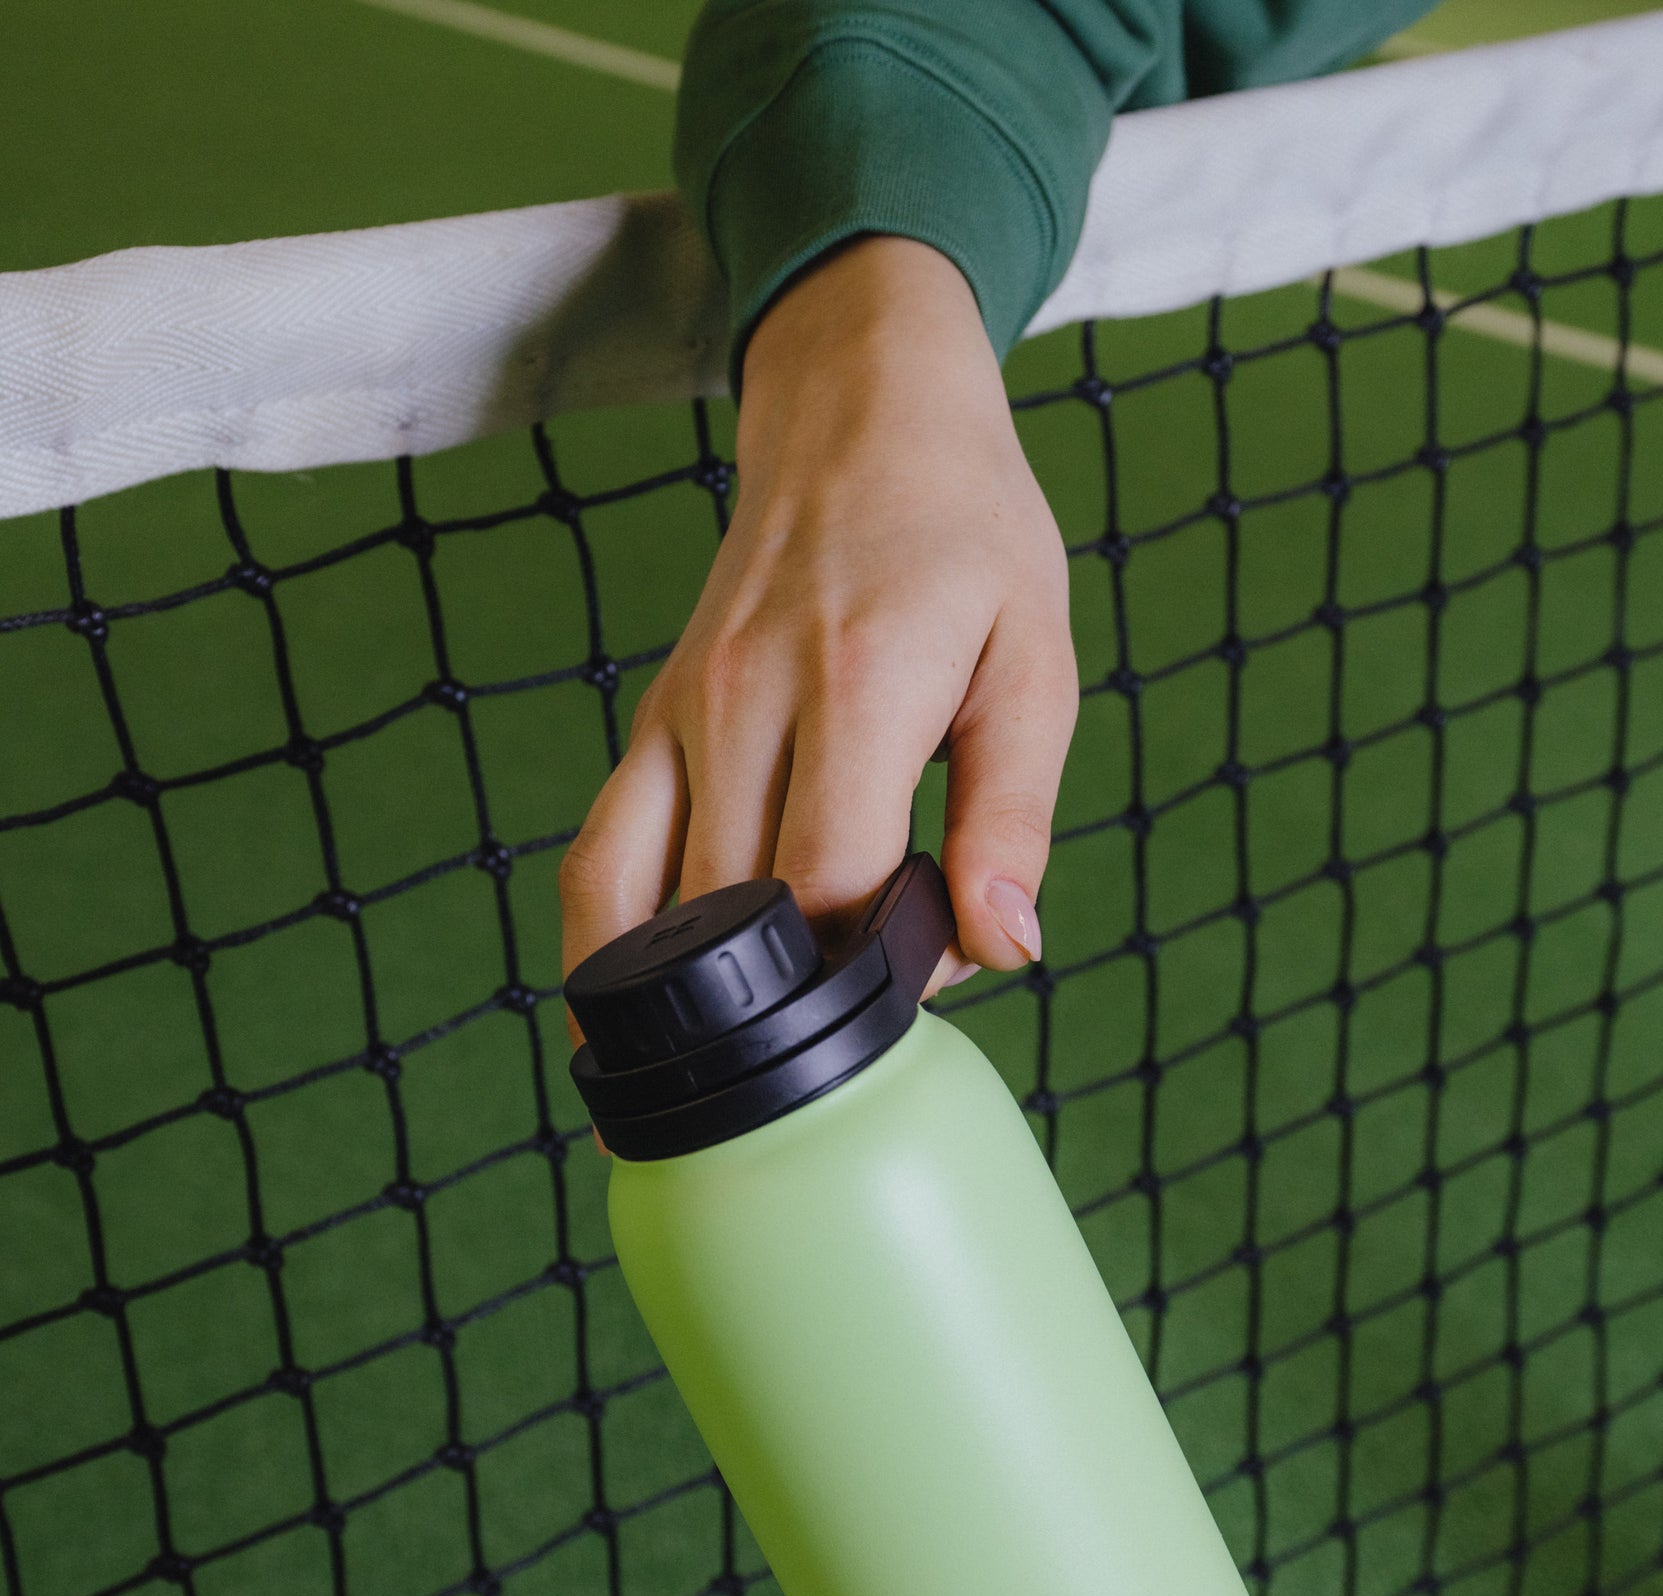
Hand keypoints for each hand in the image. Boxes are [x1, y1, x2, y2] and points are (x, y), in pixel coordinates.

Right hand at [559, 234, 1077, 1015]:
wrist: (859, 410)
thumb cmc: (965, 540)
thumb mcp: (1034, 663)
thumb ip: (1015, 815)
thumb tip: (1001, 948)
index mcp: (857, 682)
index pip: (836, 880)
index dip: (879, 968)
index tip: (923, 981)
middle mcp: (747, 698)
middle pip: (740, 913)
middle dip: (797, 1000)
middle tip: (853, 1032)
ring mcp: (682, 714)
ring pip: (642, 905)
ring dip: (682, 1009)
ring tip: (724, 1089)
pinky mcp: (649, 726)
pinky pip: (598, 862)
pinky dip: (603, 954)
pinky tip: (622, 1032)